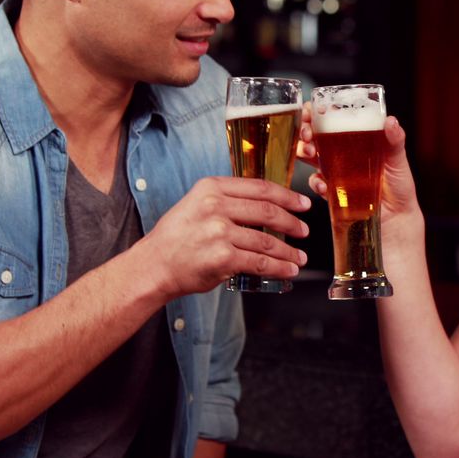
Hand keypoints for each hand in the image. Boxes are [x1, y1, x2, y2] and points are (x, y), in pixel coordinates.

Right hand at [138, 176, 310, 298]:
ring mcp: (219, 233)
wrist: (154, 266)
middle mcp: (215, 206)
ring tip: (299, 257)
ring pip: (267, 241)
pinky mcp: (223, 258)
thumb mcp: (196, 204)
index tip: (302, 203)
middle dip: (292, 223)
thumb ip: (226, 200)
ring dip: (289, 251)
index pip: (259, 187)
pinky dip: (279, 268)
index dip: (287, 195)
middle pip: (268, 211)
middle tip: (304, 230)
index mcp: (211, 188)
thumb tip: (265, 205)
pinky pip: (260, 262)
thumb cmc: (176, 238)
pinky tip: (288, 270)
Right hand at [296, 107, 419, 223]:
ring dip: (304, 151)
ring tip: (311, 153)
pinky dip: (316, 182)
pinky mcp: (332, 189)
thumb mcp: (398, 159)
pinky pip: (317, 182)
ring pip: (309, 155)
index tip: (312, 111)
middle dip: (304, 130)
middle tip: (308, 133)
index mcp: (356, 137)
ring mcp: (335, 170)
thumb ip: (395, 140)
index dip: (317, 112)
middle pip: (314, 133)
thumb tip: (391, 122)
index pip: (332, 117)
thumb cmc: (399, 185)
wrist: (397, 217)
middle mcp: (342, 151)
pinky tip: (324, 184)